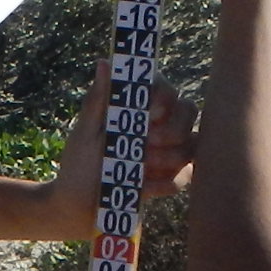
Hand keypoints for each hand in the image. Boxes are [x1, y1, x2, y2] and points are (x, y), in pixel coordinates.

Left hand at [39, 68, 196, 238]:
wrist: (78, 208)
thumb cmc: (78, 165)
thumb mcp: (85, 133)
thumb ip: (98, 100)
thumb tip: (105, 62)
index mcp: (136, 107)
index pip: (166, 88)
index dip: (164, 97)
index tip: (148, 114)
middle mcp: (157, 123)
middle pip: (189, 111)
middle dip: (171, 130)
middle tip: (146, 145)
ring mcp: (168, 150)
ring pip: (192, 144)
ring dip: (165, 158)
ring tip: (138, 169)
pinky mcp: (171, 176)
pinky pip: (186, 175)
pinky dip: (164, 182)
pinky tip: (143, 188)